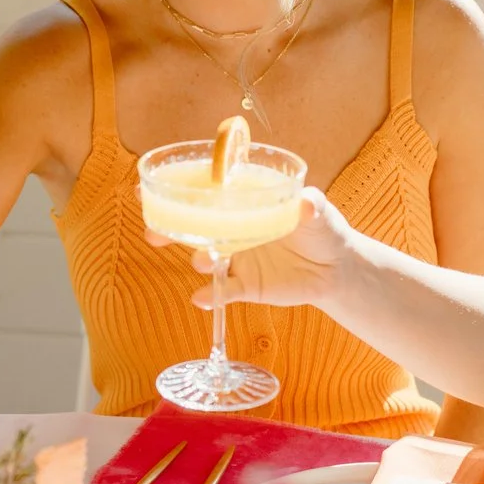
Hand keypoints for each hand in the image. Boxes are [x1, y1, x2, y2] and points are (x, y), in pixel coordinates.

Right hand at [155, 189, 360, 310]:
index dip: (177, 188)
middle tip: (153, 230)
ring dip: (197, 257)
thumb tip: (307, 203)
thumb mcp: (318, 211)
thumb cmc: (322, 229)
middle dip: (167, 227)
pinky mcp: (245, 285)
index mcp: (243, 203)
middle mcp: (232, 229)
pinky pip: (222, 291)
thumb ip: (311, 205)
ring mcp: (236, 258)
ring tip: (202, 259)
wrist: (335, 269)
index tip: (148, 186)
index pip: (205, 192)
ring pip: (204, 256)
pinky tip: (202, 297)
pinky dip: (211, 295)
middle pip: (192, 225)